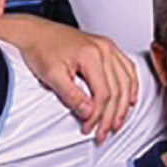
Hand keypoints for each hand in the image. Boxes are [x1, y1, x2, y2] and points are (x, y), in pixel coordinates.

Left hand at [23, 30, 138, 134]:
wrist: (35, 33)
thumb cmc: (40, 49)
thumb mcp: (51, 76)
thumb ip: (72, 96)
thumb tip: (89, 112)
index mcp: (91, 54)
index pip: (103, 93)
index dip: (98, 115)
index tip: (89, 127)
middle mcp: (104, 49)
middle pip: (117, 90)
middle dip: (111, 116)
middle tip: (104, 133)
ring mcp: (108, 47)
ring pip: (126, 82)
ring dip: (124, 106)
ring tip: (117, 123)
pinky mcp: (107, 47)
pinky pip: (128, 69)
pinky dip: (132, 87)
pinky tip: (130, 99)